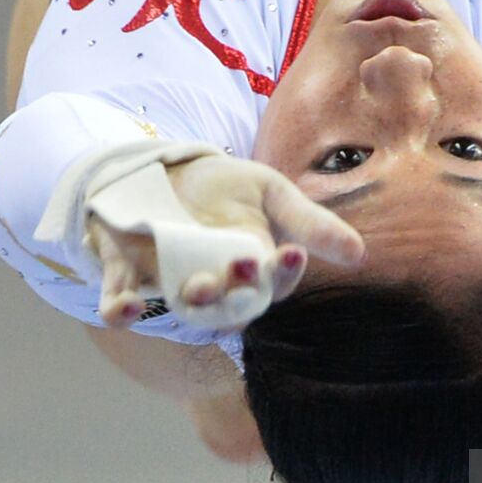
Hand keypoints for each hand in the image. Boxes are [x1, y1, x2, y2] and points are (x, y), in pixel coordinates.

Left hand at [88, 154, 364, 329]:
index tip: (291, 252)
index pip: (273, 282)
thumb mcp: (270, 192)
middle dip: (238, 290)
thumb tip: (360, 255)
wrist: (161, 171)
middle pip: (232, 303)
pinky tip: (126, 309)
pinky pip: (121, 303)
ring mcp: (171, 283)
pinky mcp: (128, 277)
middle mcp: (216, 284)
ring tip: (202, 286)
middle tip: (243, 265)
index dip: (282, 273)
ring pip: (185, 308)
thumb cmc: (223, 187)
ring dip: (195, 302)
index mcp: (253, 268)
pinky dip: (121, 311)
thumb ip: (309, 223)